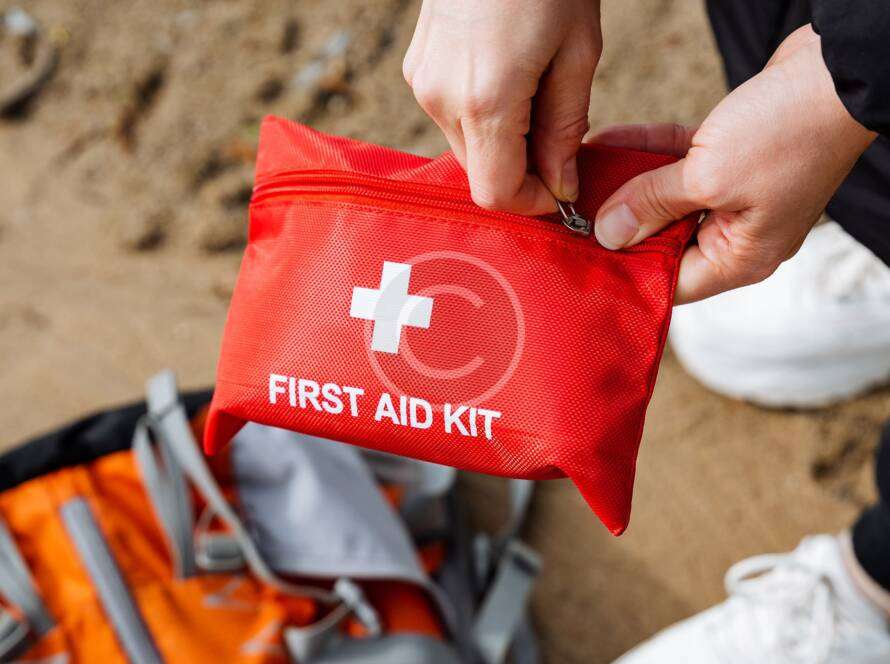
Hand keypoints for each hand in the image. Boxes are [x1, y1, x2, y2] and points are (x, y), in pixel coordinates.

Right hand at [403, 0, 601, 214]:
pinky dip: (482, 116)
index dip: (532, 204)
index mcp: (486, 100)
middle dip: (521, 171)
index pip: (497, 193)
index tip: (561, 192)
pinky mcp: (417, 69)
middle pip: (480, 174)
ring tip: (536, 97)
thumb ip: (564, 130)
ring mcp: (423, 84)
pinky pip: (451, 116)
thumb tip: (560, 186)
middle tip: (558, 141)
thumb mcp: (576, 53)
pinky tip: (509, 79)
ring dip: (502, 142)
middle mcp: (442, 99)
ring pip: (465, 146)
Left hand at [591, 25, 876, 303]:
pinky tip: (603, 142)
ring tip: (577, 178)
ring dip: (624, 182)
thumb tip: (608, 235)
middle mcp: (737, 232)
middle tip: (568, 216)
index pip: (670, 282)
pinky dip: (644, 151)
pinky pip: (675, 161)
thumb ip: (653, 205)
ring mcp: (734, 193)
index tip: (581, 256)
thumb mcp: (709, 177)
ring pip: (664, 196)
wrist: (840, 68)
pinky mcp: (728, 155)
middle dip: (618, 223)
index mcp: (742, 257)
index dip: (625, 270)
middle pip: (661, 239)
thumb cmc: (789, 132)